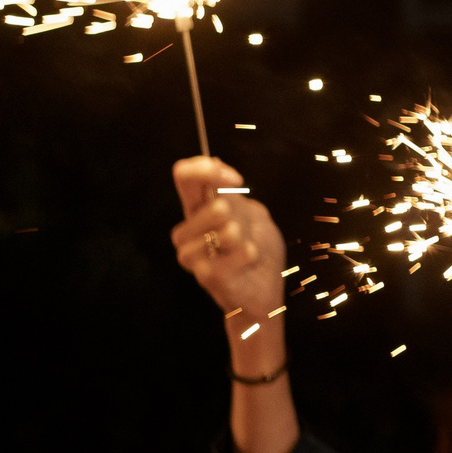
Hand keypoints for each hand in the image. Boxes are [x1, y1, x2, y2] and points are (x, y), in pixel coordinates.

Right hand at [171, 157, 285, 320]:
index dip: (206, 170)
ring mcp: (192, 255)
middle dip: (233, 212)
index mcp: (199, 210)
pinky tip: (249, 260)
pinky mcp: (205, 276)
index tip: (236, 180)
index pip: (185, 178)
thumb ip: (231, 192)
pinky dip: (249, 254)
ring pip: (220, 229)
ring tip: (247, 247)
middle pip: (202, 204)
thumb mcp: (251, 214)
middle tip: (242, 228)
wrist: (265, 290)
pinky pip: (234, 254)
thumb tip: (213, 162)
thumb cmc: (258, 250)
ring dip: (243, 236)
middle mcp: (189, 230)